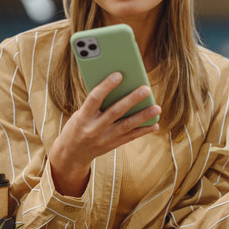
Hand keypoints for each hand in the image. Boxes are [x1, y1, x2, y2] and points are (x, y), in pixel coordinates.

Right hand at [49, 72, 160, 195]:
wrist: (71, 154)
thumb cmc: (77, 126)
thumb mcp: (80, 114)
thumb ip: (96, 104)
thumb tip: (119, 88)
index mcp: (83, 117)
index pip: (95, 98)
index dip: (106, 86)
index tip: (118, 74)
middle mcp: (94, 129)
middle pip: (115, 112)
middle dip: (132, 100)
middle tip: (146, 89)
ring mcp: (104, 139)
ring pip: (126, 125)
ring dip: (143, 116)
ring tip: (157, 108)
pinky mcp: (112, 145)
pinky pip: (130, 137)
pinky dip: (143, 131)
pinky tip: (155, 124)